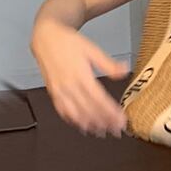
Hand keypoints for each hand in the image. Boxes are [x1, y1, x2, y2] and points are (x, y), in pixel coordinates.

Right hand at [30, 20, 129, 138]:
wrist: (46, 37)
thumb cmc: (69, 42)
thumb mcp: (92, 49)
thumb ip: (108, 63)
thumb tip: (124, 70)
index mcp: (80, 75)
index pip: (99, 100)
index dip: (111, 113)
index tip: (121, 120)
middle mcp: (69, 86)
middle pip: (89, 110)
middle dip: (104, 122)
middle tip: (117, 130)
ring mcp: (60, 91)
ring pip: (76, 114)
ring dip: (90, 125)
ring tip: (103, 132)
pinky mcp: (53, 93)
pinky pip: (63, 111)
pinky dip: (73, 121)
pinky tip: (82, 126)